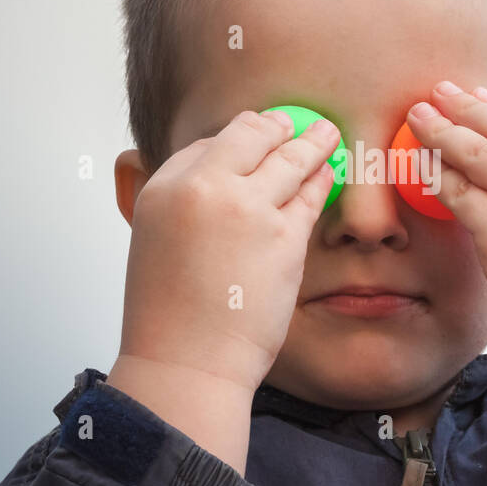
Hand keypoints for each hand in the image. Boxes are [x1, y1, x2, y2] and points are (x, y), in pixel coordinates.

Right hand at [117, 109, 339, 394]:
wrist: (184, 363)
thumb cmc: (169, 316)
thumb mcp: (156, 243)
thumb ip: (182, 207)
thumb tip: (215, 182)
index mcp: (161, 188)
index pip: (206, 145)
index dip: (234, 141)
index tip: (252, 137)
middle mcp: (203, 187)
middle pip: (249, 134)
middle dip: (275, 126)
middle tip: (293, 122)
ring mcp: (248, 208)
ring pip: (289, 156)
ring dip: (312, 141)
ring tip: (328, 132)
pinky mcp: (284, 235)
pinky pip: (312, 193)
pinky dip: (323, 178)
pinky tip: (330, 172)